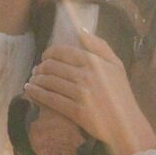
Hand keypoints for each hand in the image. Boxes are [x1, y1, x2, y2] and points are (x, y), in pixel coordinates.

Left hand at [23, 30, 155, 154]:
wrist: (126, 125)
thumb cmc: (121, 94)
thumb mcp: (117, 65)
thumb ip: (100, 46)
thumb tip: (80, 30)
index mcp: (95, 62)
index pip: (62, 52)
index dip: (48, 53)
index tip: (44, 58)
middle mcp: (86, 76)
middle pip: (52, 66)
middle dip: (40, 67)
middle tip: (36, 71)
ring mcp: (80, 94)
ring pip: (48, 82)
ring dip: (36, 80)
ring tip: (32, 81)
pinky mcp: (75, 111)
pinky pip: (50, 99)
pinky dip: (36, 93)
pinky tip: (29, 91)